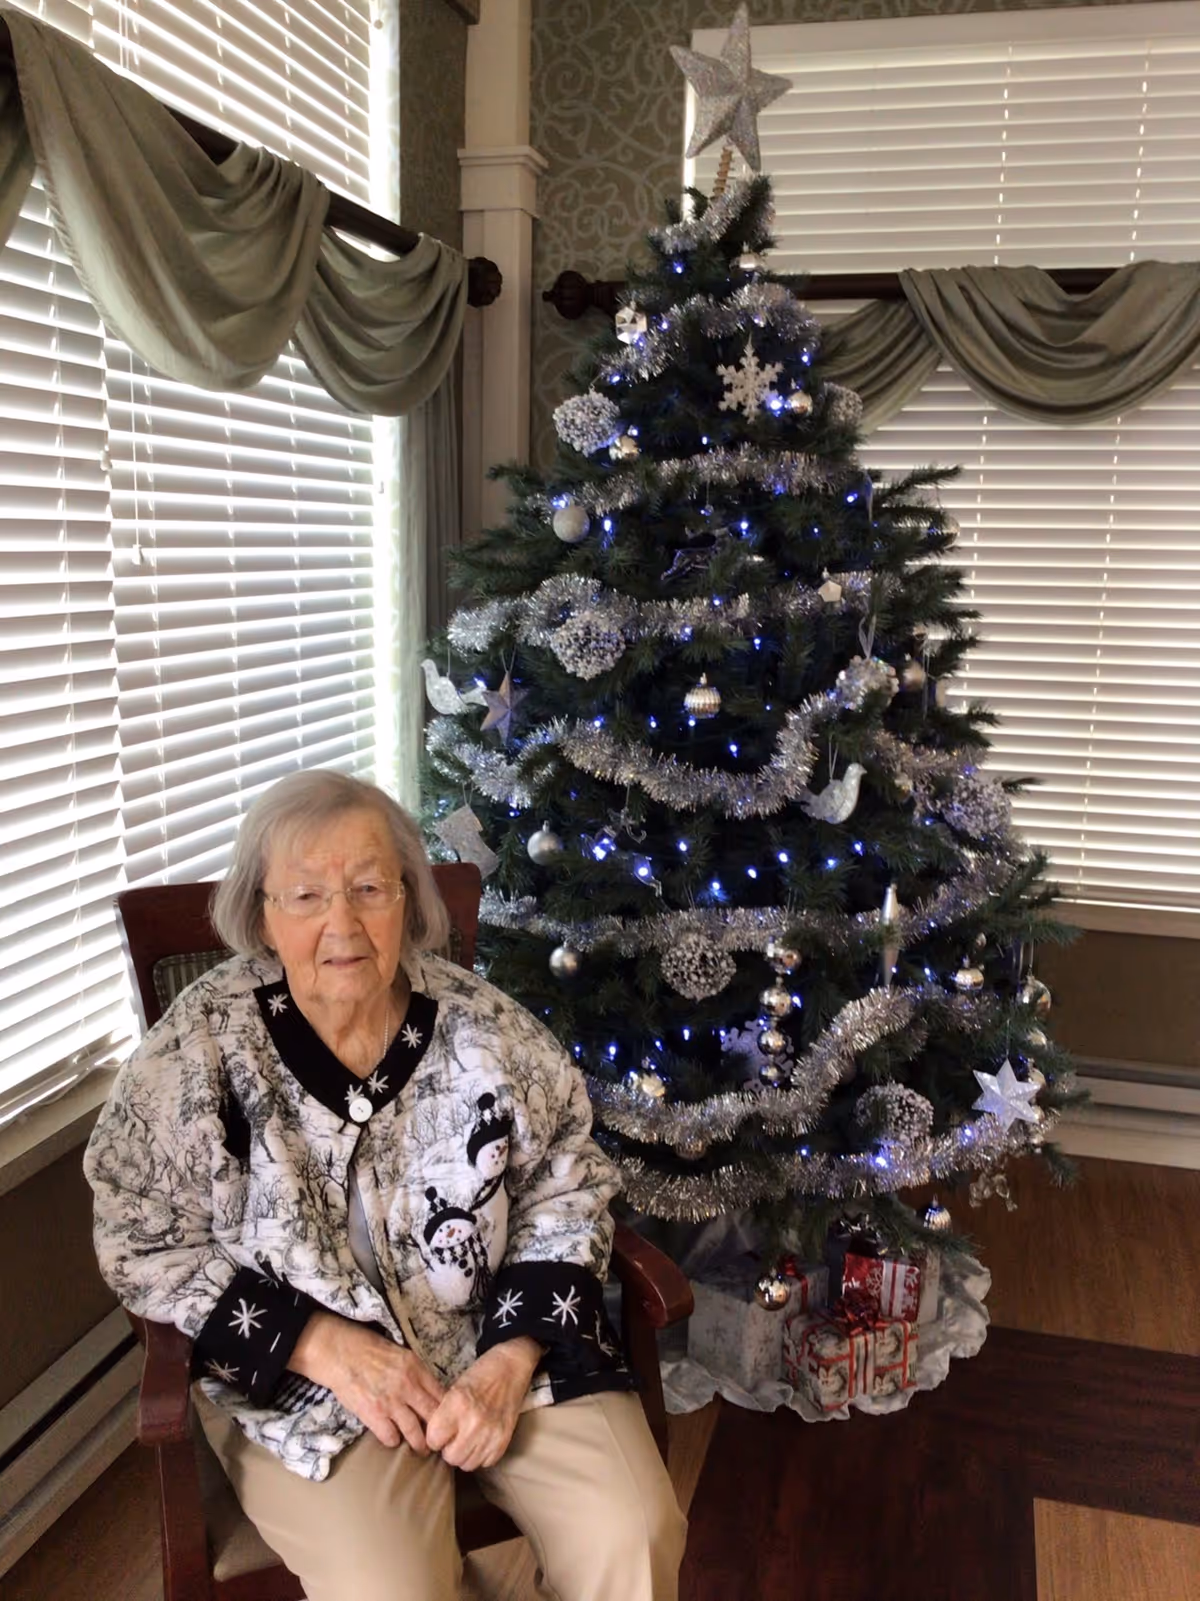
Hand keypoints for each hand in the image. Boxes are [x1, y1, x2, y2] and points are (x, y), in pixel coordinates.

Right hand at [288, 1312, 445, 1452]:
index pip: (442, 1395)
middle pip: (433, 1417)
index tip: (450, 1420)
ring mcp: (391, 1402)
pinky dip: (394, 1441)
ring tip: (421, 1449)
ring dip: (419, 1444)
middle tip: (440, 1441)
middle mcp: (408, 1386)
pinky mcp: (373, 1415)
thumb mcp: (401, 1354)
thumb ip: (417, 1373)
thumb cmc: (369, 1350)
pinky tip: (393, 1438)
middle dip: (439, 1432)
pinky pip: (391, 1437)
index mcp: (416, 1368)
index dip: (448, 1412)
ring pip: (415, 1433)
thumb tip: (431, 1392)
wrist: (340, 1352)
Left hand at [425, 1337, 544, 1470]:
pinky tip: (481, 1439)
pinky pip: (485, 1463)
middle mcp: (474, 1421)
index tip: (439, 1432)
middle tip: (453, 1436)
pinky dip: (481, 1455)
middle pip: (451, 1457)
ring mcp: (491, 1433)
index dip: (434, 1437)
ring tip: (468, 1438)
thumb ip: (443, 1414)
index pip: (433, 1439)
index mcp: (458, 1403)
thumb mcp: (454, 1388)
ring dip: (464, 1454)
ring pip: (467, 1464)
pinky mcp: (504, 1441)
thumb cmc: (479, 1376)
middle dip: (449, 1449)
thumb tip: (431, 1440)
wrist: (510, 1368)